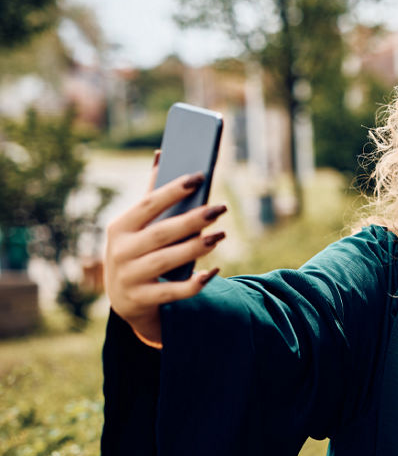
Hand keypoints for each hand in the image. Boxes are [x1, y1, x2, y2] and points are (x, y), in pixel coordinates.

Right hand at [104, 153, 226, 343]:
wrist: (125, 301)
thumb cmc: (137, 252)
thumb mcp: (137, 227)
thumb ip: (151, 195)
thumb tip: (162, 154)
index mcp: (119, 228)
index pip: (148, 205)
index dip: (173, 190)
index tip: (200, 176)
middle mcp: (119, 252)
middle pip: (162, 233)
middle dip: (193, 220)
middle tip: (220, 208)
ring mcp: (129, 277)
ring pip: (168, 260)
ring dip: (197, 247)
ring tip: (221, 235)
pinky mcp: (141, 300)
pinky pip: (173, 291)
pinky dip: (195, 283)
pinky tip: (214, 271)